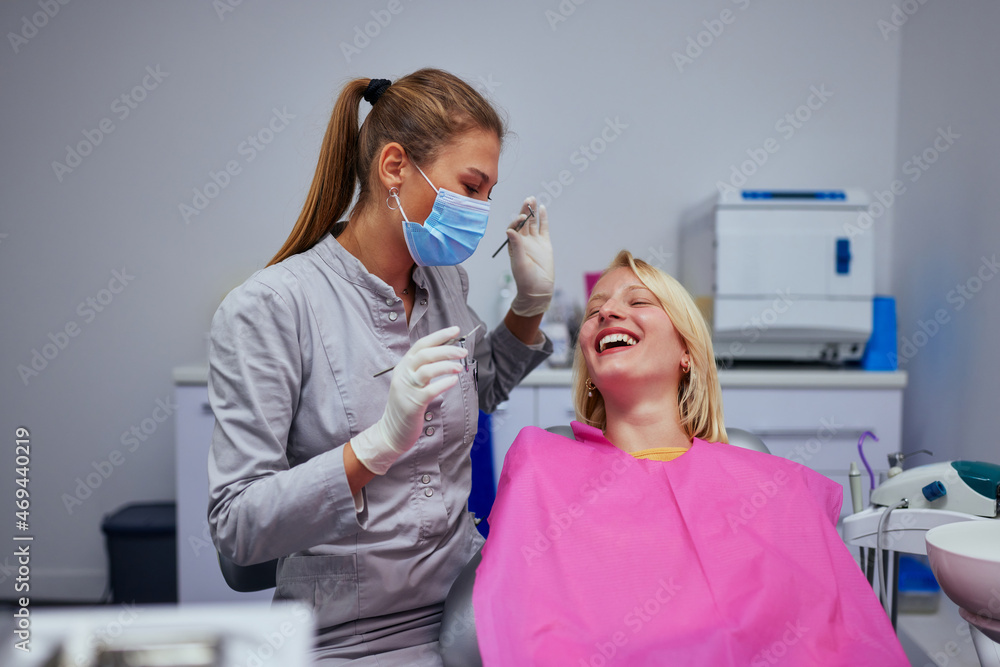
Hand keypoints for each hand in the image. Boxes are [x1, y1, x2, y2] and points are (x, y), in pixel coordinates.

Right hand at [351, 326, 466, 474]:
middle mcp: (403, 374)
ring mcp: (406, 389)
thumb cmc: (406, 405)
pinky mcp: (412, 404)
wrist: (391, 431)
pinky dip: (443, 384)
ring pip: (426, 370)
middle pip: (425, 355)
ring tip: (460, 367)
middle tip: (463, 352)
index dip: (439, 336)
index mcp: (404, 366)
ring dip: (445, 365)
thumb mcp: (411, 382)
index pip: (421, 344)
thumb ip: (423, 368)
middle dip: (446, 350)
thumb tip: (446, 354)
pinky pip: (429, 390)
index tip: (456, 330)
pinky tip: (453, 381)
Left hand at [507, 197, 553, 317]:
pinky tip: (542, 208)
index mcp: (513, 245)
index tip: (522, 218)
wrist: (538, 289)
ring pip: (532, 223)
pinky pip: (543, 228)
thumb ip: (516, 246)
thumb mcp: (519, 262)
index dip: (517, 221)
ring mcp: (534, 242)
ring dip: (532, 212)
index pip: (513, 228)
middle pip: (523, 222)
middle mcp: (523, 241)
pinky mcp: (544, 244)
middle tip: (527, 200)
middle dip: (524, 211)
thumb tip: (509, 230)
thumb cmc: (525, 279)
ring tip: (532, 200)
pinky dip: (543, 218)